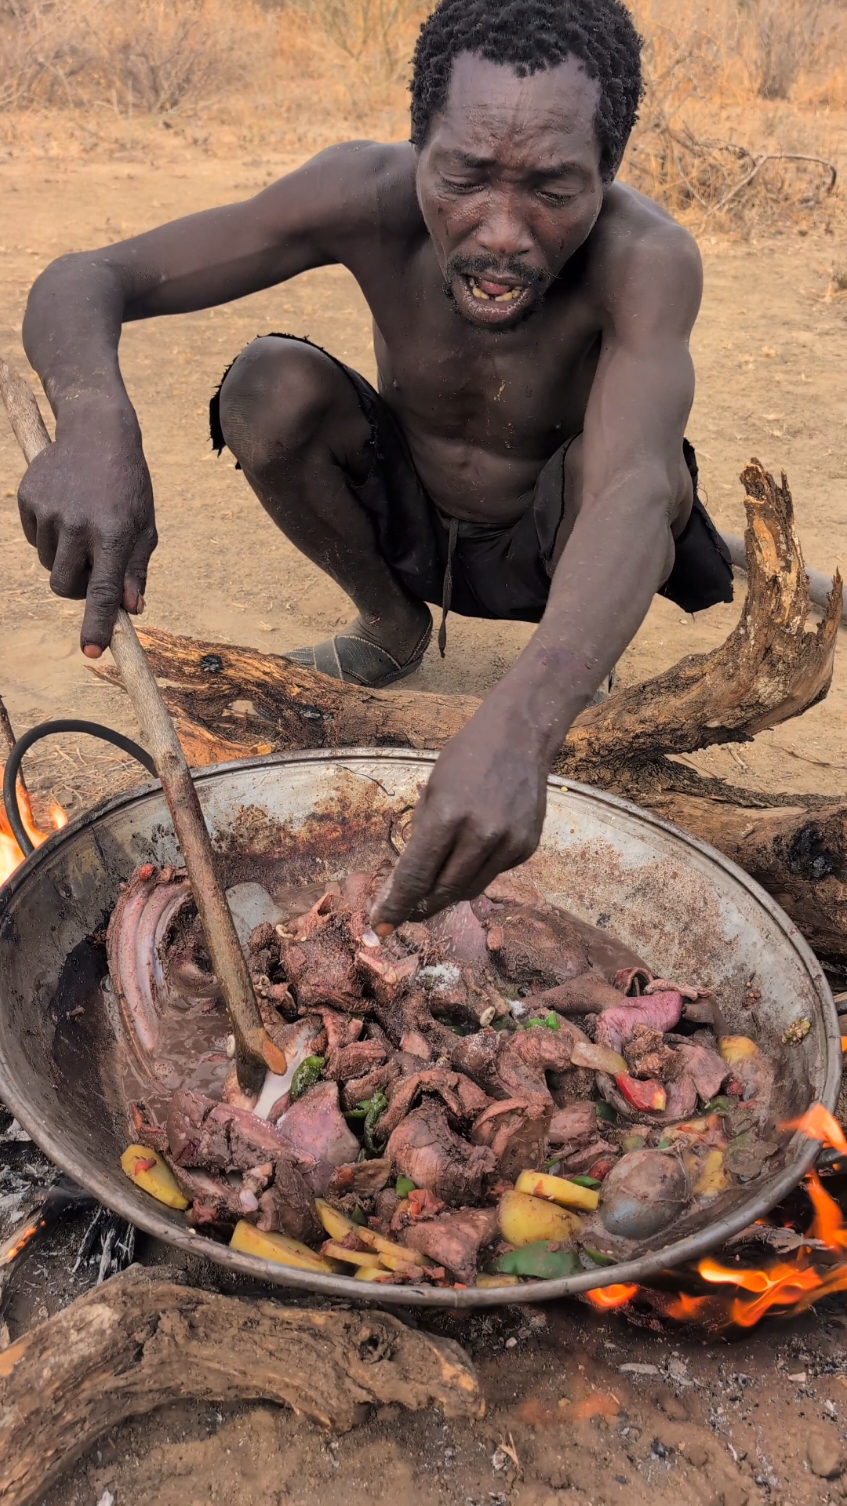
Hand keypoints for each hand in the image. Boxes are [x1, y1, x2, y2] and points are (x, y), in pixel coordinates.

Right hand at [17, 400, 156, 654]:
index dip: (97, 624)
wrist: (96, 428)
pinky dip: (49, 536)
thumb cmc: (128, 483)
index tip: (91, 651)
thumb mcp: (145, 524)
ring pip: (48, 563)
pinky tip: (65, 510)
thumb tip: (130, 609)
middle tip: (92, 570)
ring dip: (64, 558)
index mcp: (115, 532)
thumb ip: (137, 568)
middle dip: (77, 588)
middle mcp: (79, 523)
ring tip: (82, 528)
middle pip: (65, 586)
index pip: (102, 590)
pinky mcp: (29, 498)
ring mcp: (50, 510)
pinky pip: (35, 538)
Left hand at [372, 695, 549, 925]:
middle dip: (419, 908)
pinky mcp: (527, 847)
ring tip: (433, 891)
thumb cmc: (466, 758)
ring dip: (447, 895)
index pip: (415, 876)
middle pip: (443, 892)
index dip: (396, 905)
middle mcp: (481, 834)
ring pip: (470, 890)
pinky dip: (476, 872)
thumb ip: (422, 835)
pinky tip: (473, 853)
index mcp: (447, 816)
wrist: (520, 737)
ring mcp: (508, 843)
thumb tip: (409, 881)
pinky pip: (493, 874)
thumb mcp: (432, 790)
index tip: (382, 925)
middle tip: (405, 914)